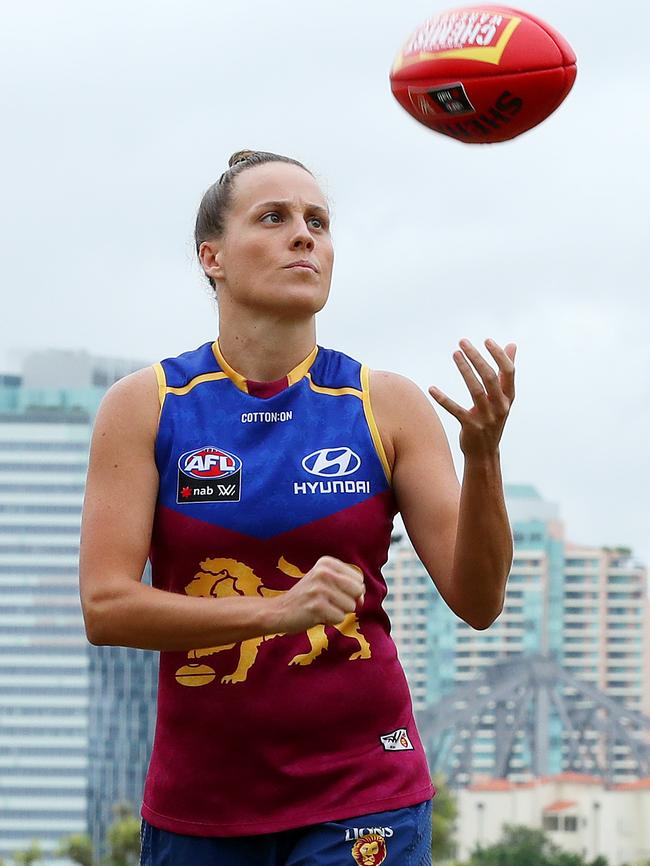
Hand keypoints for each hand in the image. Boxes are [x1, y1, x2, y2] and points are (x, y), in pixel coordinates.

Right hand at [272, 556, 364, 634]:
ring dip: (338, 612)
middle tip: (328, 602)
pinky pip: (340, 618)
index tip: (333, 593)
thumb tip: (362, 600)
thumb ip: (348, 586)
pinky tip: (317, 615)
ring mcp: (320, 589)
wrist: (279, 611)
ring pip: (351, 606)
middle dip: (347, 602)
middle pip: (358, 591)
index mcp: (326, 562)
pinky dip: (331, 621)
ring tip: (321, 608)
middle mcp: (323, 572)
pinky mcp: (317, 606)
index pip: (358, 579)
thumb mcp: (326, 582)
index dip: (351, 591)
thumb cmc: (306, 598)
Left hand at [428, 338, 515, 458]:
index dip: (499, 355)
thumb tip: (512, 345)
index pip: (508, 371)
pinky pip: (455, 410)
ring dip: (464, 370)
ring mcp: (486, 418)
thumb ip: (505, 372)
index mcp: (509, 397)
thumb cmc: (492, 419)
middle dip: (476, 357)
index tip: (486, 341)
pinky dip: (443, 399)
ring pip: (475, 390)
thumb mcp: (502, 397)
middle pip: (489, 377)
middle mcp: (500, 406)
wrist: (484, 454)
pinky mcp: (470, 427)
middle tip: (462, 342)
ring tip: (455, 354)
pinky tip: (432, 388)